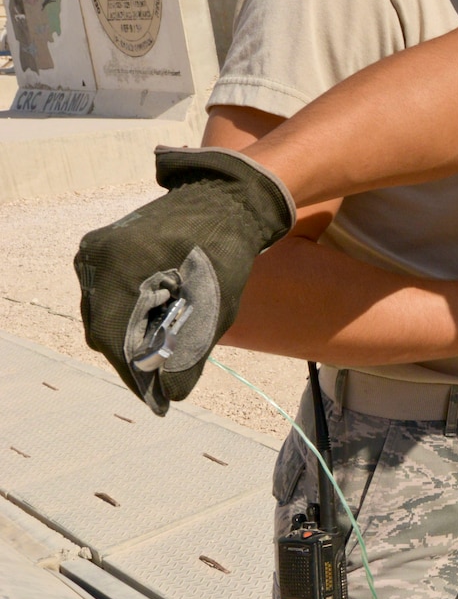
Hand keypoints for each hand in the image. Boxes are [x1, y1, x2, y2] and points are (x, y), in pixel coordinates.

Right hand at [74, 148, 294, 413]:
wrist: (221, 201)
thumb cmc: (223, 252)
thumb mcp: (215, 308)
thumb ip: (189, 354)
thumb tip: (168, 393)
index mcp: (120, 265)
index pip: (112, 336)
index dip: (132, 373)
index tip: (154, 397)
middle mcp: (96, 257)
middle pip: (103, 329)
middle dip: (132, 358)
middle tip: (161, 380)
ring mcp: (92, 252)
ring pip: (101, 315)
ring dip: (128, 337)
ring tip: (160, 350)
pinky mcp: (98, 251)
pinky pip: (103, 297)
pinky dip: (126, 315)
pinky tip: (153, 321)